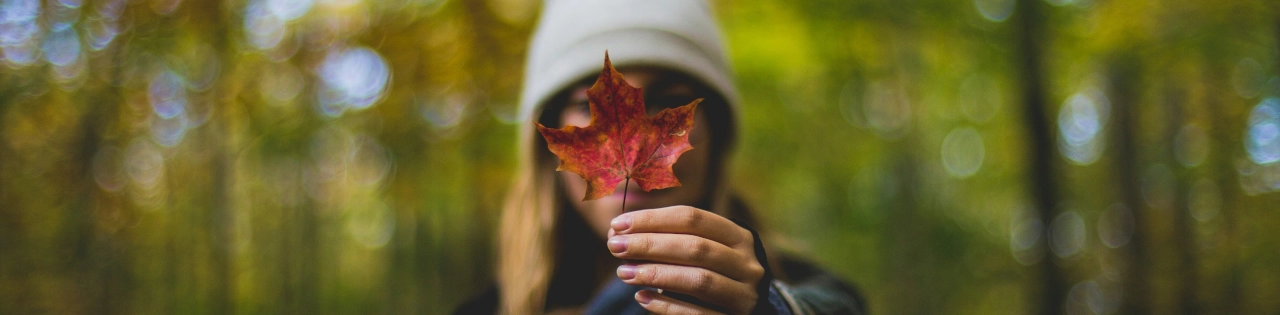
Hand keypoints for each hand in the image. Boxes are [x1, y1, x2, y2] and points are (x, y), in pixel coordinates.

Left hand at [607, 206, 764, 314]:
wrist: (749, 311)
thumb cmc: (715, 273)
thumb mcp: (704, 251)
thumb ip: (669, 241)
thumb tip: (618, 233)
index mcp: (739, 236)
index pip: (692, 218)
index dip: (652, 219)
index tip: (618, 224)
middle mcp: (747, 263)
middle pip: (695, 247)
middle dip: (649, 245)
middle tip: (614, 246)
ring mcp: (744, 295)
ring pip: (699, 280)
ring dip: (656, 274)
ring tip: (623, 273)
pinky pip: (698, 314)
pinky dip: (667, 305)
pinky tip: (641, 297)